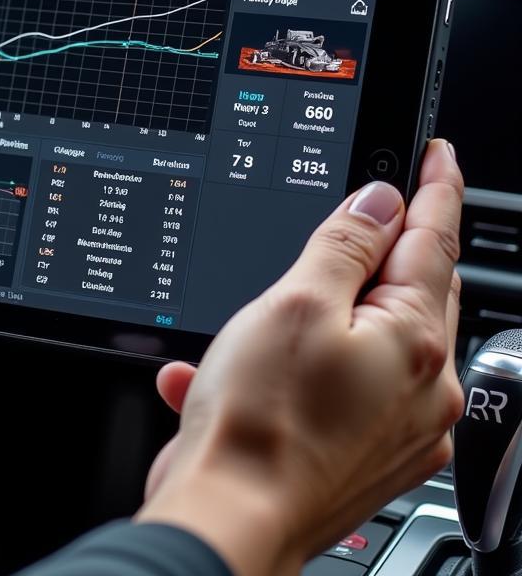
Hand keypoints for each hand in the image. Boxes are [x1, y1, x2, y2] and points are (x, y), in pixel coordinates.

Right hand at [138, 140, 463, 575]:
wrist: (231, 517)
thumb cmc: (262, 420)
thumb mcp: (297, 302)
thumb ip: (344, 245)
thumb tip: (380, 202)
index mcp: (414, 341)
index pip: (435, 238)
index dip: (436, 187)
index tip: (439, 154)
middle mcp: (421, 388)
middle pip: (416, 289)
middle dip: (393, 246)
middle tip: (371, 210)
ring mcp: (396, 426)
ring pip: (376, 337)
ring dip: (331, 309)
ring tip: (275, 304)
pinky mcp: (364, 454)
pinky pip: (343, 386)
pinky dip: (300, 367)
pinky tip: (241, 370)